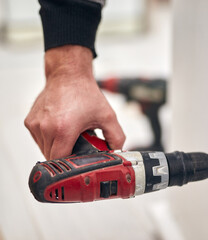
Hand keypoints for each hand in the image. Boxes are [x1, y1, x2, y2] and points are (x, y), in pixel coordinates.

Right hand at [25, 45, 124, 159]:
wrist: (69, 75)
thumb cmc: (85, 94)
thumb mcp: (108, 116)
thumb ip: (116, 137)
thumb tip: (117, 153)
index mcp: (64, 129)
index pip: (61, 161)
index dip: (71, 164)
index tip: (79, 161)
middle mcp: (45, 127)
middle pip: (52, 158)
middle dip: (66, 156)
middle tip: (78, 147)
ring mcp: (35, 124)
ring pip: (44, 149)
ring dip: (57, 148)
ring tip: (70, 136)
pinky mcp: (30, 121)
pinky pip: (39, 140)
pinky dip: (49, 139)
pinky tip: (60, 129)